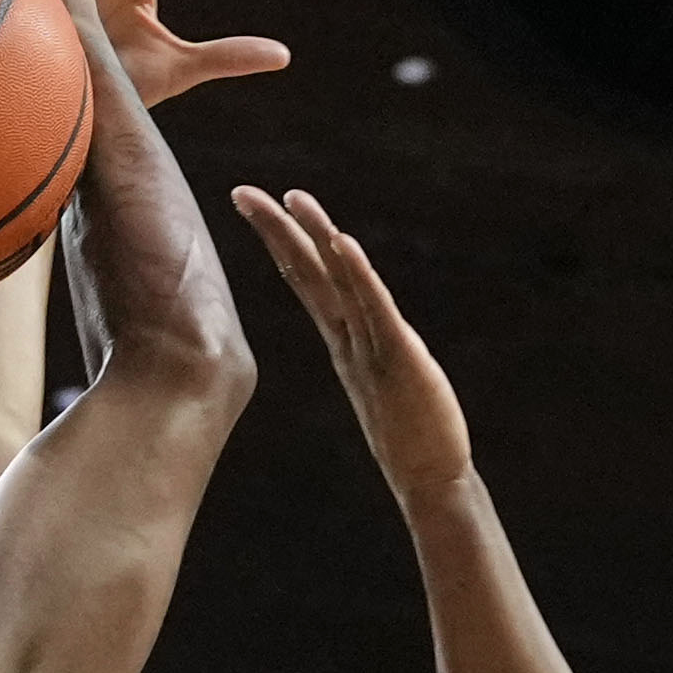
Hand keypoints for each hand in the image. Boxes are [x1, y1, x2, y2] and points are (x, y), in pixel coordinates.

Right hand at [224, 183, 474, 500]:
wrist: (429, 480)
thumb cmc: (410, 435)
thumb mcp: (381, 379)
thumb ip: (368, 350)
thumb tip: (358, 333)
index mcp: (343, 340)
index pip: (305, 280)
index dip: (280, 241)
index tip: (254, 206)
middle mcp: (348, 339)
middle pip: (307, 274)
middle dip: (276, 230)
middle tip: (243, 192)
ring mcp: (369, 348)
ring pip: (338, 283)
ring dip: (316, 238)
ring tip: (293, 199)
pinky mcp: (400, 357)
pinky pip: (375, 309)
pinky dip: (358, 275)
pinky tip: (343, 243)